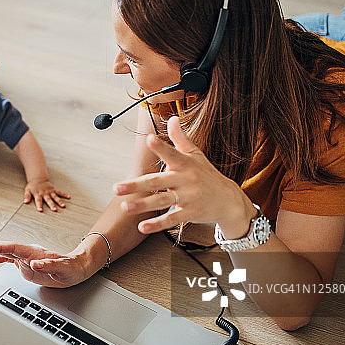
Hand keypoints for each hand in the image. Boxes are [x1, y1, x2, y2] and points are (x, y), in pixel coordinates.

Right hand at [0, 240, 90, 286]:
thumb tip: (35, 263)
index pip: (13, 248)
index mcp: (34, 253)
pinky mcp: (28, 264)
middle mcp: (28, 253)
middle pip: (6, 247)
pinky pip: (11, 259)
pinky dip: (1, 259)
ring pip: (6, 252)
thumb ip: (49, 265)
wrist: (77, 268)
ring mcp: (27, 258)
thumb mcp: (63, 269)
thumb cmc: (72, 268)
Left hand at [24, 180, 69, 211]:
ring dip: (59, 201)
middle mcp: (44, 194)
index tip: (40, 210)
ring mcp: (50, 192)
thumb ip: (26, 196)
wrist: (38, 179)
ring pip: (55, 197)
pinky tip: (69, 197)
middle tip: (54, 210)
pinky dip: (64, 195)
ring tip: (63, 206)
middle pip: (48, 200)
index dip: (39, 206)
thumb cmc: (32, 186)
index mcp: (38, 194)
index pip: (38, 201)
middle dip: (51, 205)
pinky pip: (59, 192)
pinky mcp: (53, 190)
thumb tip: (25, 202)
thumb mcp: (27, 190)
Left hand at [113, 116, 254, 235]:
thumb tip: (172, 118)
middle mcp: (185, 180)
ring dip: (142, 205)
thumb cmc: (207, 175)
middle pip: (157, 182)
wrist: (228, 200)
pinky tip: (141, 227)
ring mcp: (188, 198)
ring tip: (125, 207)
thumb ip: (180, 139)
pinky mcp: (190, 214)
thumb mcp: (196, 155)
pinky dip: (157, 224)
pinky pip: (171, 219)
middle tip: (116, 188)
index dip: (161, 147)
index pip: (172, 153)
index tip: (149, 140)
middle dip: (136, 185)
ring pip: (162, 201)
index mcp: (185, 164)